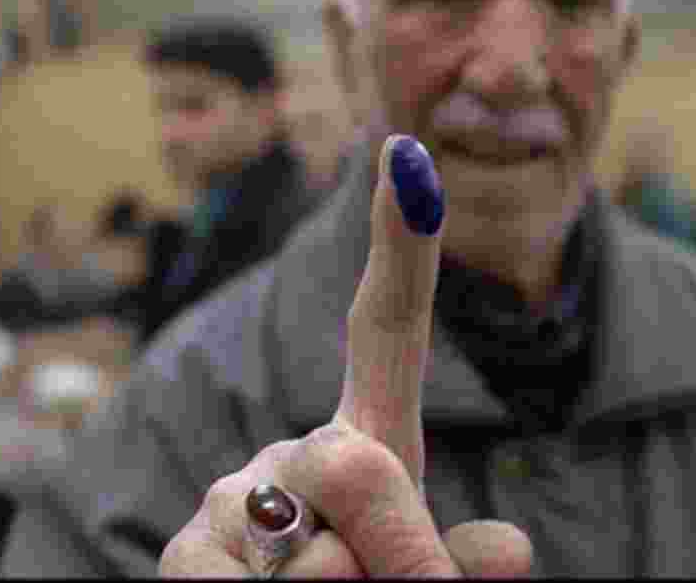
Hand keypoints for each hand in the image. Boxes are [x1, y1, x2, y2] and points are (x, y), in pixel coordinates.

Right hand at [160, 135, 531, 577]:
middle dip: (388, 549)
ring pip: (307, 552)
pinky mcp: (185, 549)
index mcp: (371, 439)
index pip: (388, 329)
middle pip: (352, 465)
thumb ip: (454, 560)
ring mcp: (236, 493)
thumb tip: (510, 551)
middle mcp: (297, 448)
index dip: (403, 242)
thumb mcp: (428, 580)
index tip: (407, 154)